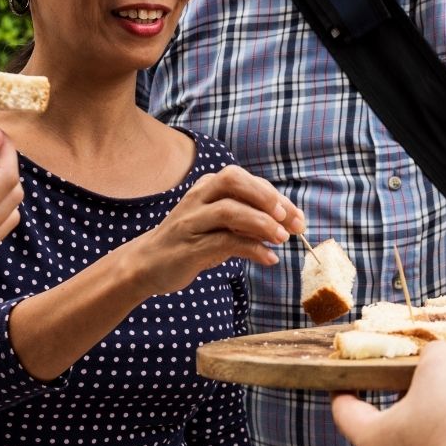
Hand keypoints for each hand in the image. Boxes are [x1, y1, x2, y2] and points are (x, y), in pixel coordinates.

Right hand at [123, 166, 304, 297]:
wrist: (146, 264)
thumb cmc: (190, 242)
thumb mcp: (219, 226)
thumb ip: (246, 222)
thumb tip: (284, 228)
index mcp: (207, 187)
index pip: (245, 180)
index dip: (276, 197)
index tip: (298, 217)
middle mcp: (198, 198)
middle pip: (233, 180)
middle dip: (266, 197)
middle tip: (288, 219)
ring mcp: (191, 221)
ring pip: (229, 210)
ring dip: (260, 223)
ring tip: (282, 238)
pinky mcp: (189, 248)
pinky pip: (223, 242)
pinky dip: (251, 249)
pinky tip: (269, 258)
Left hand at [331, 342, 445, 445]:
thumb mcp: (439, 366)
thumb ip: (434, 353)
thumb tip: (441, 354)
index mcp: (377, 441)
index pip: (346, 413)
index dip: (344, 388)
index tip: (347, 373)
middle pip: (402, 418)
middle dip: (418, 387)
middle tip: (430, 363)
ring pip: (445, 428)